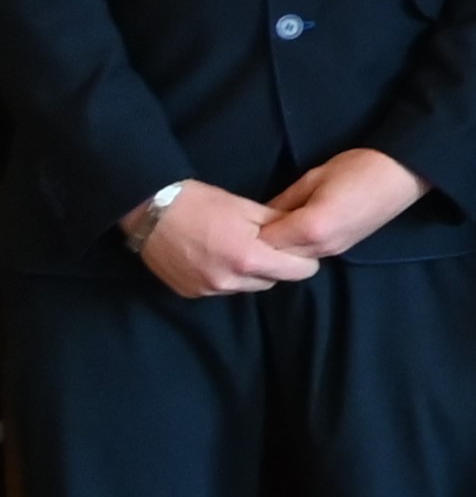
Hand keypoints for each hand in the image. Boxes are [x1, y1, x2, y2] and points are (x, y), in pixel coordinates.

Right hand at [127, 181, 310, 300]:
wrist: (150, 211)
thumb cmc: (201, 203)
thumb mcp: (247, 207)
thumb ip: (279, 224)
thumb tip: (303, 232)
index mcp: (248, 259)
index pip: (298, 271)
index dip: (305, 260)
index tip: (302, 248)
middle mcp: (229, 282)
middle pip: (272, 281)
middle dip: (277, 266)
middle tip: (270, 245)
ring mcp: (207, 290)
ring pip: (247, 287)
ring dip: (252, 273)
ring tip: (242, 249)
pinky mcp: (189, 293)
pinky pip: (223, 289)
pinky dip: (228, 277)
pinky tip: (220, 257)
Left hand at [254, 147, 433, 266]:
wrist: (403, 173)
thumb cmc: (359, 166)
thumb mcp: (314, 177)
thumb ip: (283, 200)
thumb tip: (257, 217)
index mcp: (311, 227)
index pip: (264, 242)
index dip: (247, 234)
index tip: (236, 224)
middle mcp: (321, 247)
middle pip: (276, 259)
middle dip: (259, 247)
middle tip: (246, 231)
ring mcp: (335, 251)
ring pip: (292, 262)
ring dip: (278, 250)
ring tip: (269, 231)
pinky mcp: (343, 249)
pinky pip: (309, 256)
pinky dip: (295, 250)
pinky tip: (292, 234)